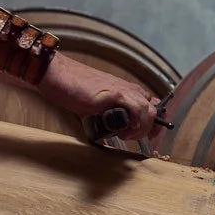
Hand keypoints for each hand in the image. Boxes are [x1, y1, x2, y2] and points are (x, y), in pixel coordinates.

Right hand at [38, 56, 162, 142]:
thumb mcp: (98, 102)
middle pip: (154, 111)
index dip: (154, 123)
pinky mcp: (115, 94)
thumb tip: (114, 127)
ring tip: (125, 135)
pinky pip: (137, 108)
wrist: (60, 77)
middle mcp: (129, 89)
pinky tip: (128, 128)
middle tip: (131, 137)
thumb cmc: (74, 89)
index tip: (149, 136)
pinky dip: (137, 120)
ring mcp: (123, 90)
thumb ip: (109, 111)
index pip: (152, 106)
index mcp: (127, 90)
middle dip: (147, 129)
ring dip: (141, 128)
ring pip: (149, 111)